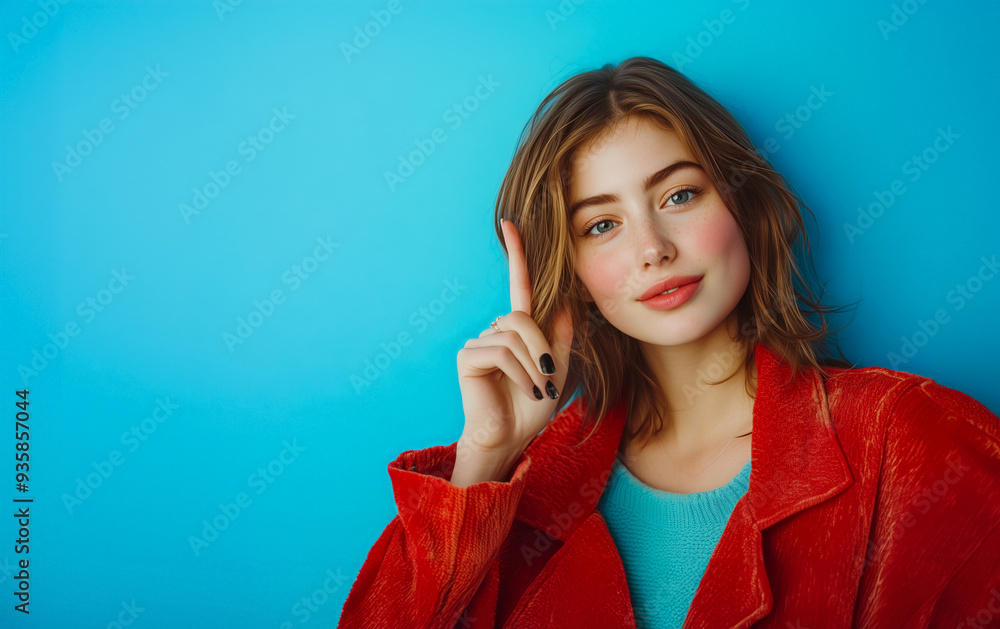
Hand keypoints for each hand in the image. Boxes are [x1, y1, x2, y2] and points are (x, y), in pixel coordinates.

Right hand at [453, 219, 573, 484]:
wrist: (511, 439)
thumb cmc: (531, 407)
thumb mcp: (558, 368)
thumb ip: (562, 334)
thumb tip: (571, 296)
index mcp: (516, 330)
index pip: (519, 286)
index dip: (516, 256)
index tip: (510, 224)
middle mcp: (494, 330)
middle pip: (524, 317)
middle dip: (543, 349)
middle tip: (547, 380)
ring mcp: (478, 342)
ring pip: (515, 334)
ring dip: (533, 365)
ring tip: (535, 389)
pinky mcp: (467, 357)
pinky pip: (501, 351)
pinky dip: (519, 372)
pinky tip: (521, 390)